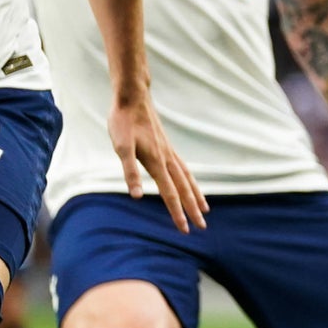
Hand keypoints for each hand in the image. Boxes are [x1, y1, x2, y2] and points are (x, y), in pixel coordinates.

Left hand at [109, 99, 207, 232]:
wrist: (133, 97)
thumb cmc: (123, 122)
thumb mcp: (121, 147)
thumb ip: (130, 172)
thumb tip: (135, 196)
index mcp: (156, 162)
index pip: (170, 193)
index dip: (177, 213)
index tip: (185, 230)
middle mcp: (167, 159)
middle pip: (183, 189)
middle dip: (193, 209)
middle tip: (202, 227)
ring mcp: (169, 152)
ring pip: (187, 178)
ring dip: (196, 195)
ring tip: (205, 208)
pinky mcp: (167, 146)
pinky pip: (184, 168)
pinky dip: (190, 180)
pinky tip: (190, 182)